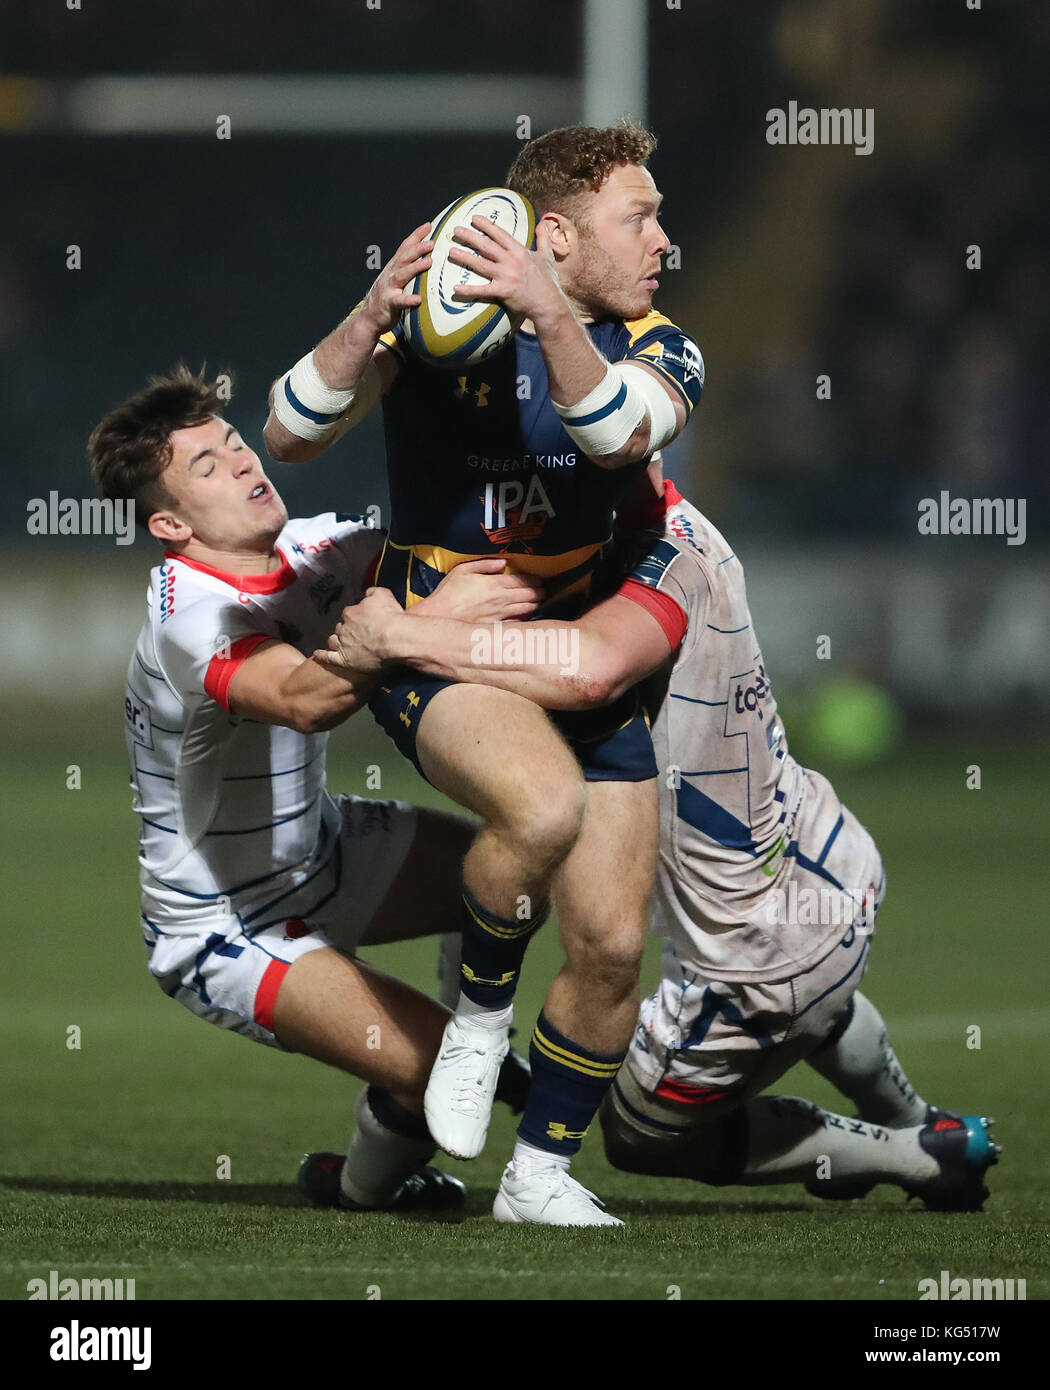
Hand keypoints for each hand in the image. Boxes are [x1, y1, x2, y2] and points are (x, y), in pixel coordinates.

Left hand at [311, 588, 402, 672]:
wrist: (397, 638)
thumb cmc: (392, 617)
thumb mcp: (384, 595)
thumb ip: (372, 592)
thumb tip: (368, 593)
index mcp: (351, 612)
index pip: (350, 613)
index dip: (358, 617)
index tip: (365, 621)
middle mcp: (344, 628)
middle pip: (342, 627)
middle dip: (349, 629)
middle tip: (360, 633)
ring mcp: (343, 644)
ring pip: (335, 641)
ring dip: (339, 641)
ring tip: (345, 644)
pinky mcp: (345, 660)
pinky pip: (329, 658)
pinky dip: (322, 656)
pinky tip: (317, 655)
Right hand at [358, 223, 434, 335]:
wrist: (369, 317)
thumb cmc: (388, 297)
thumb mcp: (398, 279)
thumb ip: (410, 269)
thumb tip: (431, 260)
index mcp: (394, 266)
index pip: (405, 247)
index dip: (416, 235)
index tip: (429, 225)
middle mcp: (391, 273)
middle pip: (404, 257)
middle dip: (418, 248)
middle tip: (432, 242)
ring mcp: (389, 287)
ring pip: (402, 274)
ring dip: (416, 267)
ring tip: (429, 262)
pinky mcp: (389, 303)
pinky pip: (399, 301)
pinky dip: (408, 299)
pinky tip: (418, 299)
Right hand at [414, 557, 543, 622]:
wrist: (438, 618)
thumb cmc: (448, 593)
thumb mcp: (462, 570)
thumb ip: (484, 564)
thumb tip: (503, 563)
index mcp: (495, 584)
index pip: (524, 580)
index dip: (536, 580)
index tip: (539, 580)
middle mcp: (501, 600)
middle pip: (531, 595)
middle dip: (540, 592)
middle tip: (543, 590)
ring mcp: (500, 615)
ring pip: (528, 609)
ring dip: (536, 605)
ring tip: (537, 602)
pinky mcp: (496, 628)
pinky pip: (517, 623)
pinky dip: (525, 618)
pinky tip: (525, 616)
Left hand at [446, 217, 565, 324]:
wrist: (549, 303)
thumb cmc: (548, 280)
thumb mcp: (547, 256)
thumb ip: (543, 238)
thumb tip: (543, 222)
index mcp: (520, 251)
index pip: (500, 234)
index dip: (486, 225)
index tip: (474, 218)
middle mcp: (511, 261)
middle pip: (486, 246)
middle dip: (470, 237)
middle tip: (456, 230)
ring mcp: (506, 276)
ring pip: (481, 264)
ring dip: (465, 258)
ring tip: (451, 252)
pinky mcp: (503, 292)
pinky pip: (482, 290)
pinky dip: (469, 290)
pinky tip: (455, 288)